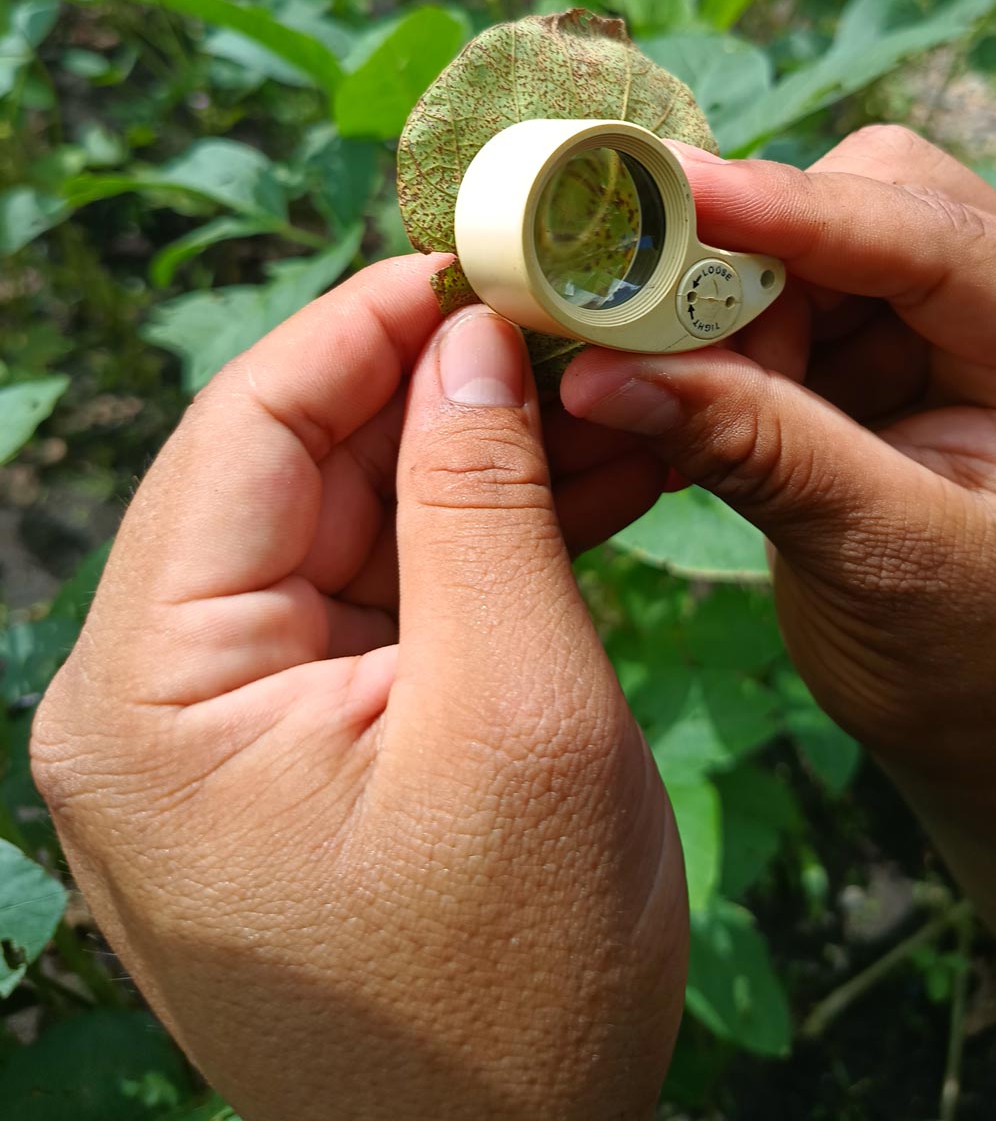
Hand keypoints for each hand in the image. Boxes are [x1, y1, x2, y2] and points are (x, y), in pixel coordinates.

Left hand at [32, 258, 687, 1120]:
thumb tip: (468, 337)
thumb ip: (482, 502)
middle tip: (564, 312)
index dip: (370, 321)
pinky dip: (470, 537)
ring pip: (345, 523)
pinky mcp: (292, 742)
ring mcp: (218, 721)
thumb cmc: (511, 987)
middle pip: (291, 466)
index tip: (488, 258)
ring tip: (596, 384)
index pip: (245, 425)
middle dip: (432, 383)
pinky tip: (576, 476)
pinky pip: (376, 597)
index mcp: (149, 688)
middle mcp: (149, 692)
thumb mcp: (520, 715)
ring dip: (468, 455)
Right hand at [561, 126, 995, 785]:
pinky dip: (721, 330)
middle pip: (875, 195)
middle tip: (656, 321)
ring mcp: (949, 317)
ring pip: (814, 232)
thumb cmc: (973, 663)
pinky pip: (780, 290)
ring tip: (678, 385)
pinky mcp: (880, 342)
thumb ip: (759, 449)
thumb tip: (607, 369)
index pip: (938, 242)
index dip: (799, 211)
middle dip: (761, 249)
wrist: (980, 723)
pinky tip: (687, 392)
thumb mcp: (879, 560)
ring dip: (731, 292)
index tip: (678, 192)